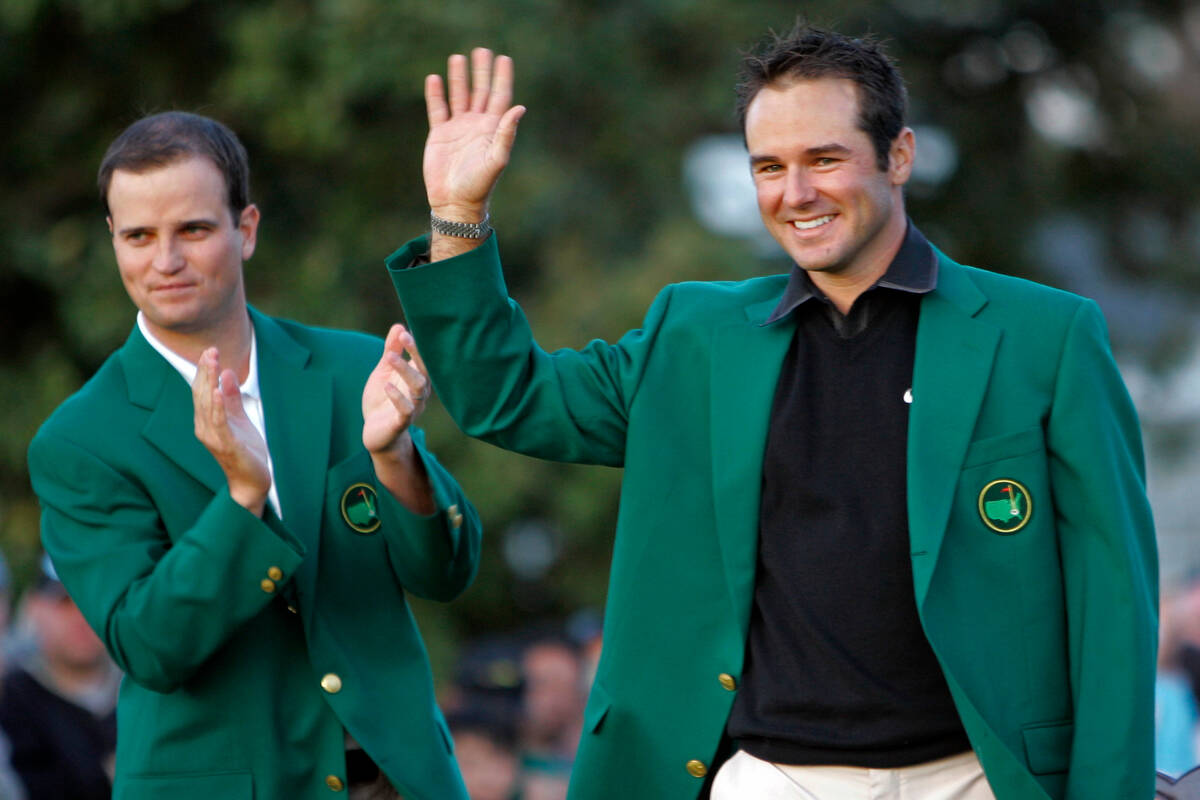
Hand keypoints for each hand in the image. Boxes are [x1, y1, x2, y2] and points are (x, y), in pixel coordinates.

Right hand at [192, 348, 270, 515]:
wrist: (252, 480)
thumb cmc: (246, 451)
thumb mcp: (239, 419)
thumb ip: (232, 398)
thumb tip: (227, 372)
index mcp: (207, 420)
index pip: (202, 390)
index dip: (205, 370)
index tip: (210, 350)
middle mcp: (204, 427)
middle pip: (201, 394)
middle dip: (205, 371)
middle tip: (210, 350)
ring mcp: (213, 437)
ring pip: (207, 404)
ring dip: (209, 382)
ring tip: (213, 362)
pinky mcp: (226, 445)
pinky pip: (219, 422)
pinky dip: (217, 406)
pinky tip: (217, 391)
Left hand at [363, 325, 434, 513]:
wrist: (375, 433)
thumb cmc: (382, 400)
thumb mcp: (383, 372)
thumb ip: (391, 350)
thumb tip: (398, 326)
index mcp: (417, 379)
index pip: (422, 359)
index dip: (416, 345)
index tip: (404, 331)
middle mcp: (419, 393)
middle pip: (425, 371)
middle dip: (416, 354)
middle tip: (403, 337)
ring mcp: (412, 408)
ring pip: (418, 388)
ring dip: (405, 371)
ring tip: (390, 357)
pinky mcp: (400, 423)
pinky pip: (406, 411)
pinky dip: (398, 397)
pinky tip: (388, 385)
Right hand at [424, 47, 525, 221]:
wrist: (455, 202)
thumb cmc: (479, 185)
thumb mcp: (496, 159)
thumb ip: (506, 133)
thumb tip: (519, 108)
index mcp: (493, 129)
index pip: (500, 97)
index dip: (502, 78)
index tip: (504, 59)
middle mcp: (477, 125)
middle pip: (481, 92)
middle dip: (481, 72)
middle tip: (482, 50)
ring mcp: (458, 129)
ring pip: (459, 96)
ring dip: (459, 78)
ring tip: (458, 57)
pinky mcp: (440, 135)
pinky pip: (438, 109)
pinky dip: (436, 95)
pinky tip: (434, 79)